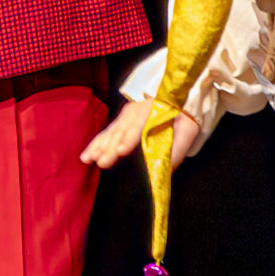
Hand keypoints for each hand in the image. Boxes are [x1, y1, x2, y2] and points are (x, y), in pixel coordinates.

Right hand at [80, 96, 200, 168]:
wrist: (180, 102)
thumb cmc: (183, 120)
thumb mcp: (187, 134)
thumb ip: (176, 152)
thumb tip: (162, 173)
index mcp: (155, 111)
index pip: (140, 125)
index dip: (130, 138)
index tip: (121, 151)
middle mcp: (137, 111)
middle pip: (122, 129)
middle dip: (110, 147)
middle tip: (102, 162)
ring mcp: (127, 114)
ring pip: (111, 131)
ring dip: (98, 146)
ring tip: (87, 159)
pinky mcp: (121, 119)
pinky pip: (107, 132)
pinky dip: (97, 144)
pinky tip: (87, 155)